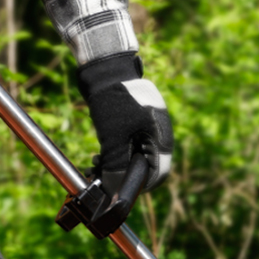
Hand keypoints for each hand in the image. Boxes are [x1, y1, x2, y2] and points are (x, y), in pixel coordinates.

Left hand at [78, 52, 173, 195]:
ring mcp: (148, 127)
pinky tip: (98, 155)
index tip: (117, 192)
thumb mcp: (113, 138)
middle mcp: (158, 135)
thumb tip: (113, 191)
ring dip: (116, 166)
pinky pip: (128, 145)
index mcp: (161, 138)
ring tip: (96, 165)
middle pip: (146, 167)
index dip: (138, 187)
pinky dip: (115, 153)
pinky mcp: (135, 123)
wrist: (105, 67)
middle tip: (101, 178)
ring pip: (135, 157)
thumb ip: (116, 166)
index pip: (158, 174)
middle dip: (123, 177)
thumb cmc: (113, 100)